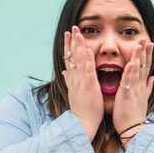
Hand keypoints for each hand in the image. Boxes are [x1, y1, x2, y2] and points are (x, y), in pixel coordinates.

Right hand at [62, 26, 103, 140]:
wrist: (82, 124)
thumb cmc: (82, 110)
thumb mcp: (74, 93)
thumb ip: (69, 81)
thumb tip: (64, 72)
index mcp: (73, 80)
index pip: (69, 59)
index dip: (68, 45)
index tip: (68, 34)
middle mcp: (75, 79)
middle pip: (72, 56)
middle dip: (72, 41)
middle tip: (73, 27)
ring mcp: (81, 82)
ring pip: (79, 61)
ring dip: (79, 46)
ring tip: (79, 33)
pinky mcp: (89, 87)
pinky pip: (88, 71)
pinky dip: (88, 60)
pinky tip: (89, 50)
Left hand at [113, 39, 153, 142]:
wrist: (134, 130)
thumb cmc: (134, 115)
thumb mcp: (143, 98)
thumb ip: (148, 87)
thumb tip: (153, 77)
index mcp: (141, 86)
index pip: (146, 67)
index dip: (148, 55)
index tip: (149, 43)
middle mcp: (140, 86)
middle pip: (143, 66)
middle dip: (144, 52)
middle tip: (145, 38)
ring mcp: (134, 90)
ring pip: (137, 71)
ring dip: (138, 58)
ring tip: (139, 45)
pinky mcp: (127, 95)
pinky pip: (128, 82)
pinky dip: (129, 73)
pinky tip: (130, 63)